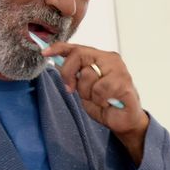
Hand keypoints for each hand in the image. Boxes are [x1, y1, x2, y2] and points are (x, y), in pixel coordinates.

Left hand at [42, 42, 148, 162]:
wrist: (123, 121)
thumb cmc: (105, 103)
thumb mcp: (83, 88)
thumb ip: (74, 75)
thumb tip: (56, 63)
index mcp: (100, 58)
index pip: (77, 48)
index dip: (59, 48)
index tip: (45, 53)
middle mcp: (110, 59)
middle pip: (78, 55)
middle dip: (69, 73)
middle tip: (72, 89)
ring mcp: (119, 69)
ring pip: (88, 75)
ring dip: (89, 93)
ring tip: (99, 99)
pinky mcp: (124, 82)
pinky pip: (100, 89)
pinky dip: (100, 100)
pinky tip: (108, 102)